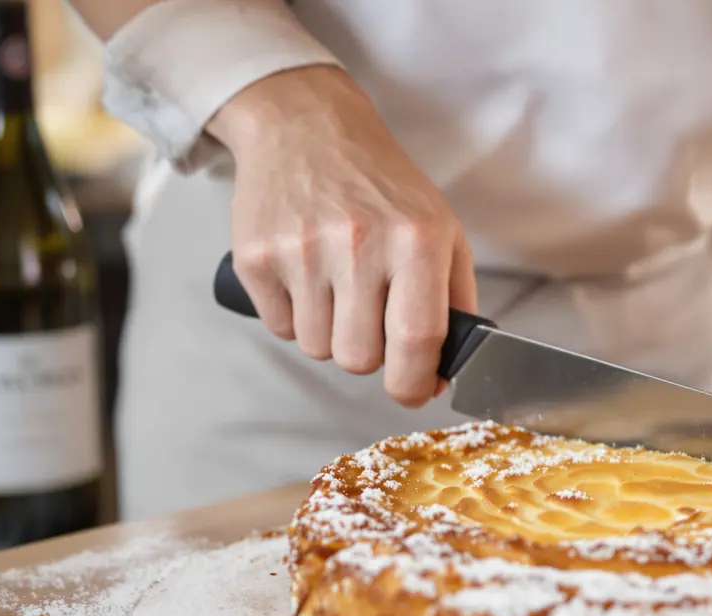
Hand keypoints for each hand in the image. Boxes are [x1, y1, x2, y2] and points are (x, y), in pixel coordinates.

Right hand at [207, 65, 475, 406]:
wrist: (308, 128)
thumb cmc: (383, 188)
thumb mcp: (442, 231)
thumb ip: (456, 305)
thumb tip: (444, 377)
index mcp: (416, 240)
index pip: (417, 340)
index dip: (415, 382)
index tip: (413, 390)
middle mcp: (359, 244)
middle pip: (359, 358)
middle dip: (368, 354)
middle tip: (370, 317)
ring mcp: (301, 250)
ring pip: (317, 348)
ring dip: (330, 333)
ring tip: (337, 284)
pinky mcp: (255, 256)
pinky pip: (279, 327)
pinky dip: (295, 315)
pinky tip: (306, 273)